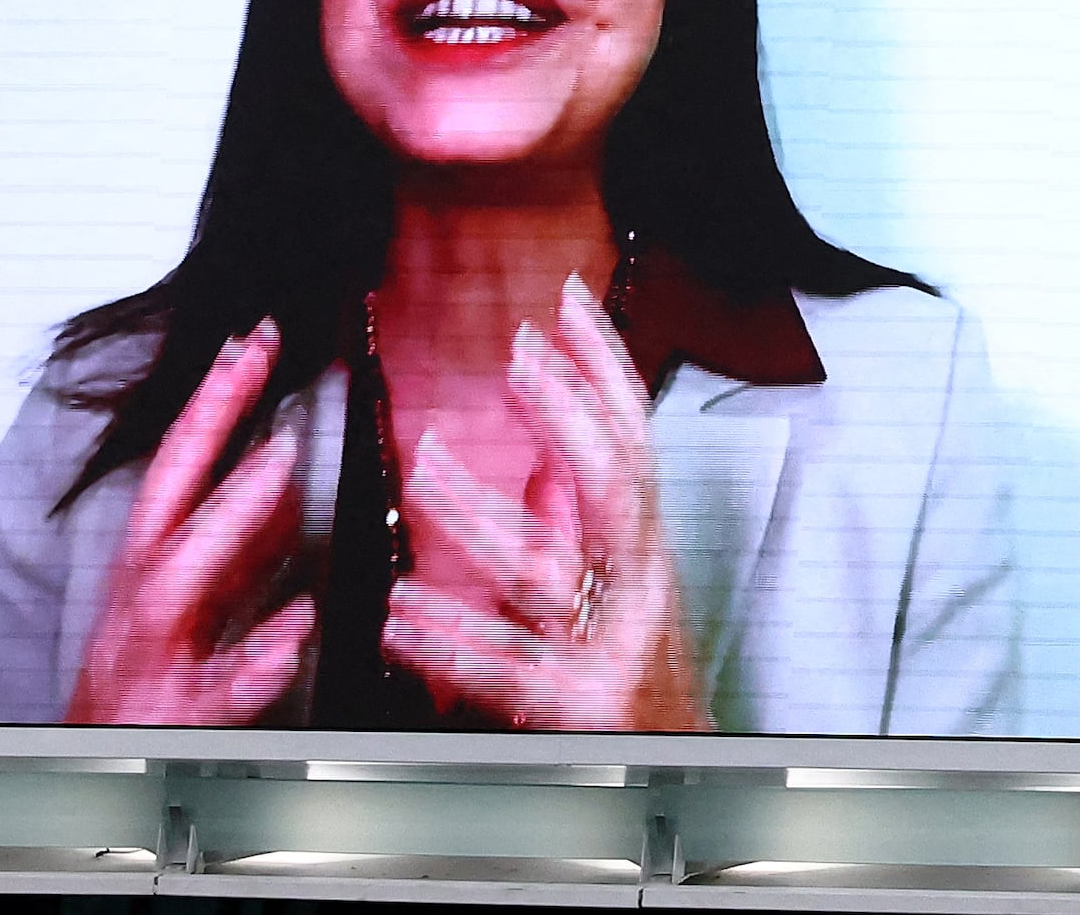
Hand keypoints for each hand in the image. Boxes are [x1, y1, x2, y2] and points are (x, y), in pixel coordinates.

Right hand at [64, 322, 314, 725]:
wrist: (87, 780)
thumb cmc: (140, 691)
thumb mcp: (188, 607)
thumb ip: (234, 547)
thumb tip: (280, 476)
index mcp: (142, 573)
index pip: (174, 473)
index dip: (209, 407)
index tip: (249, 341)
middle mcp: (137, 605)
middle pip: (162, 501)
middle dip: (203, 427)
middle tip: (253, 358)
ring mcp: (149, 657)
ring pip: (175, 585)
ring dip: (227, 520)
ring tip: (279, 463)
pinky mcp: (172, 716)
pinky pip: (215, 688)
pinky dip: (252, 658)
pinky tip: (296, 626)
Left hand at [382, 276, 707, 734]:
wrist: (679, 776)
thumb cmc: (644, 682)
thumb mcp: (625, 593)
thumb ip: (586, 531)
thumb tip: (546, 463)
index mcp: (648, 550)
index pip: (635, 437)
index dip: (604, 367)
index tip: (567, 303)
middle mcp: (642, 587)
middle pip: (614, 483)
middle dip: (568, 412)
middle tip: (520, 355)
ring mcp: (613, 646)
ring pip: (547, 572)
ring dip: (480, 517)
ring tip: (425, 469)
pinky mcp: (577, 707)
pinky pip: (506, 665)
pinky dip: (450, 638)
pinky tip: (400, 618)